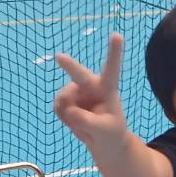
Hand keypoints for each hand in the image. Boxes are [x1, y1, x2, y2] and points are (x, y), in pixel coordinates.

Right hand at [54, 34, 128, 169]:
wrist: (103, 142)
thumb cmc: (111, 132)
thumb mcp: (104, 130)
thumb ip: (87, 120)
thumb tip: (68, 109)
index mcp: (107, 88)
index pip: (111, 69)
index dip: (114, 52)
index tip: (117, 34)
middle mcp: (90, 85)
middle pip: (78, 75)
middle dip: (69, 65)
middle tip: (59, 56)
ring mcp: (76, 91)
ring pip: (64, 100)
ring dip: (69, 114)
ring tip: (82, 124)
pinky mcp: (66, 100)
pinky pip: (58, 107)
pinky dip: (63, 118)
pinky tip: (73, 121)